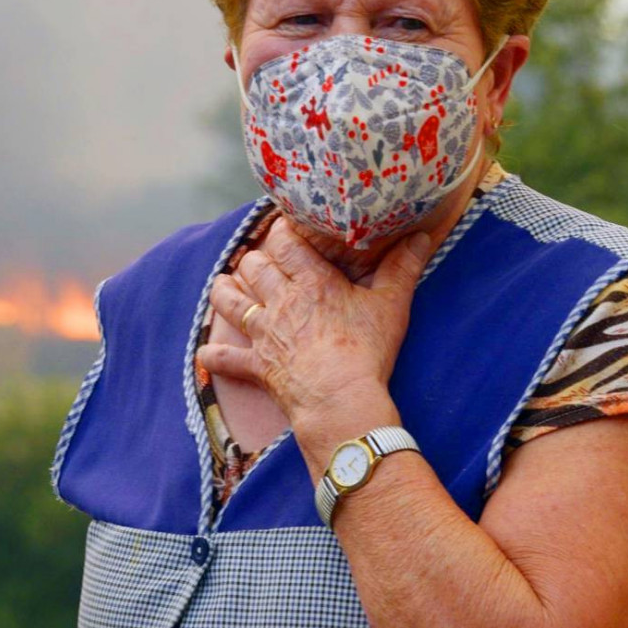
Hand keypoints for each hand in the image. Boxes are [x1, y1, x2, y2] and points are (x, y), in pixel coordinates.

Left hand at [197, 216, 433, 446]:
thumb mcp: (391, 305)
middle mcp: (281, 302)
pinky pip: (226, 359)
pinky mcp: (258, 366)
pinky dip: (215, 356)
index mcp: (312, 282)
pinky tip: (206, 353)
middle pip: (254, 267)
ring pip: (231, 303)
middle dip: (253, 259)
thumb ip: (403, 268)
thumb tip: (421, 236)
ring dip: (224, 292)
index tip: (283, 227)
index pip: (285, 242)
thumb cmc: (367, 351)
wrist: (340, 400)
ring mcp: (265, 334)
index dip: (281, 231)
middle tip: (257, 258)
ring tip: (224, 285)